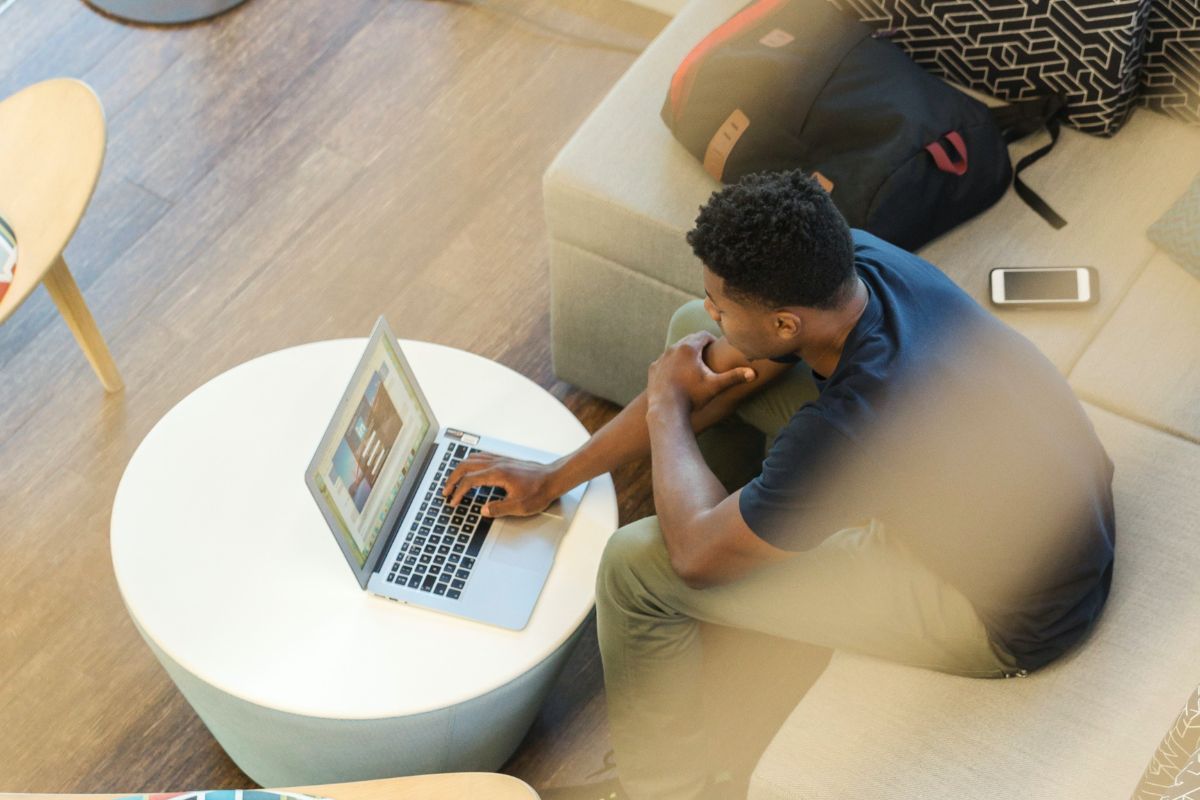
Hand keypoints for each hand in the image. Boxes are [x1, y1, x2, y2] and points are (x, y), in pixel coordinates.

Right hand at [442, 453, 559, 517]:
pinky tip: (471, 469)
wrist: (554, 478)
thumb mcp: (520, 507)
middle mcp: (496, 464)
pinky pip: (481, 457)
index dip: (458, 492)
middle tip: (445, 491)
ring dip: (460, 469)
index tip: (453, 502)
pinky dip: (470, 463)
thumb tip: (483, 510)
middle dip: (452, 479)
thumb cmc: (540, 491)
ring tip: (454, 480)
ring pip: (472, 459)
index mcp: (497, 474)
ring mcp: (500, 460)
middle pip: (465, 466)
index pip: (469, 481)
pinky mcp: (505, 460)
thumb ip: (499, 509)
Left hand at [647, 331, 755, 411]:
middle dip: (698, 346)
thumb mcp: (715, 386)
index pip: (703, 335)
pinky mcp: (653, 368)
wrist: (666, 409)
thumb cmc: (692, 396)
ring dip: (684, 355)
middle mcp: (673, 349)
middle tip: (707, 356)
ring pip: (675, 350)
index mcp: (689, 348)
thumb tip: (754, 373)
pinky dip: (672, 365)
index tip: (716, 348)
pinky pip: (664, 361)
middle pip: (689, 340)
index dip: (712, 340)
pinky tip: (677, 375)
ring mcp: (661, 358)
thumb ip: (734, 377)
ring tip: (693, 366)